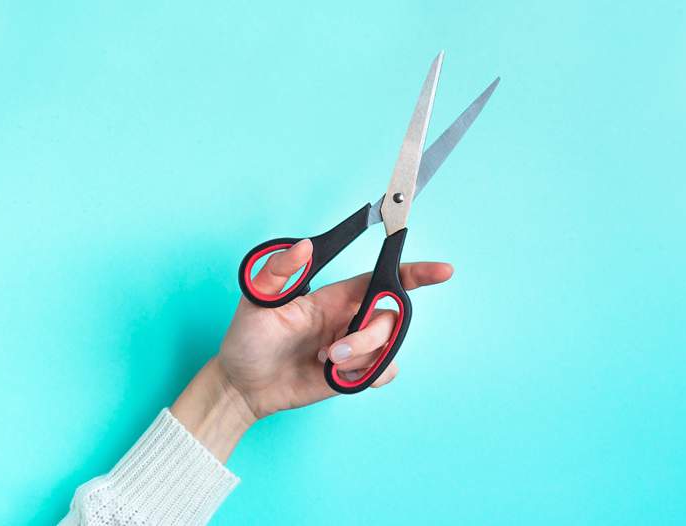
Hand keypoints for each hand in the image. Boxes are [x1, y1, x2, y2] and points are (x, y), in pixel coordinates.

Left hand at [172, 239, 452, 460]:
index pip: (382, 278)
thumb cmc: (247, 340)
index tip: (443, 271)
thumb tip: (306, 245)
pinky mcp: (352, 375)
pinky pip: (383, 372)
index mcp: (333, 297)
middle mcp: (348, 319)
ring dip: (360, 359)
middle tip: (334, 352)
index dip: (415, 273)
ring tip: (324, 363)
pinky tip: (337, 378)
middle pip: (389, 318)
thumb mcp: (256, 301)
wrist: (242, 386)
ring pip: (386, 347)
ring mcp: (352, 348)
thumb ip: (279, 271)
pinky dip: (367, 376)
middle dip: (370, 337)